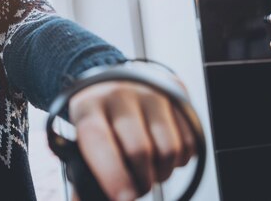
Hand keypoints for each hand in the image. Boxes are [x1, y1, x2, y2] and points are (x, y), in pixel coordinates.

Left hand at [68, 80, 195, 200]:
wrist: (117, 82)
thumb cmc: (99, 116)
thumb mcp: (83, 136)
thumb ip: (82, 170)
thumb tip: (81, 200)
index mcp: (88, 105)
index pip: (97, 137)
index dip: (111, 173)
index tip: (123, 198)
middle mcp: (119, 94)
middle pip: (139, 149)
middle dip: (141, 182)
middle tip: (135, 189)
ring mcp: (150, 92)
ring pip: (168, 149)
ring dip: (162, 172)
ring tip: (149, 169)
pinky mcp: (176, 96)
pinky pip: (188, 142)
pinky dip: (180, 160)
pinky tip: (164, 153)